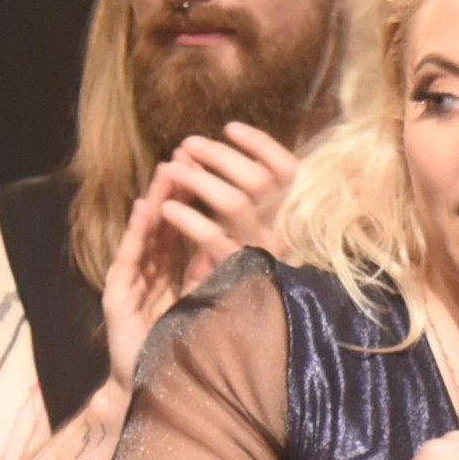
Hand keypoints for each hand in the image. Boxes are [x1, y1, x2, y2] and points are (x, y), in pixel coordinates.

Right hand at [97, 125, 300, 380]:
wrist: (156, 396)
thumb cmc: (187, 359)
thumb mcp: (216, 314)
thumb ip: (228, 286)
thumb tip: (265, 260)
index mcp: (183, 279)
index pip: (193, 232)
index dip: (203, 203)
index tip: (220, 172)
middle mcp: (156, 275)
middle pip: (169, 224)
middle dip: (181, 190)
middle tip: (190, 153)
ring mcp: (135, 284)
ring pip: (150, 234)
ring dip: (161, 200)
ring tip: (170, 169)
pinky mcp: (118, 297)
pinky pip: (132, 259)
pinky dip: (139, 233)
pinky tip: (146, 208)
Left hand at [156, 122, 298, 267]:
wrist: (245, 331)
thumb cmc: (245, 266)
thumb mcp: (255, 226)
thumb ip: (252, 195)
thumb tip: (226, 149)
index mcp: (292, 215)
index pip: (288, 169)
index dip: (261, 145)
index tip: (230, 127)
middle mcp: (283, 232)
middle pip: (258, 180)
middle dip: (220, 156)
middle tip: (189, 144)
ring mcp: (262, 251)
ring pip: (235, 203)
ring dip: (200, 180)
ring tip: (171, 168)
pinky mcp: (238, 274)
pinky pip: (213, 239)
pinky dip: (188, 219)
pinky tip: (167, 208)